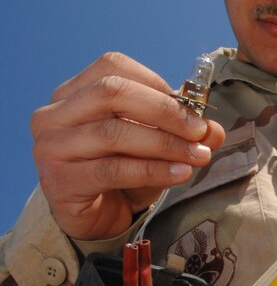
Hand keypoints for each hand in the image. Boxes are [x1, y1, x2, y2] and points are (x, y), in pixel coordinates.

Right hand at [31, 52, 224, 240]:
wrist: (93, 218)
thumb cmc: (121, 172)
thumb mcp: (155, 146)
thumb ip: (182, 132)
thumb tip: (214, 129)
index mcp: (74, 91)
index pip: (114, 67)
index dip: (158, 84)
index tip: (193, 108)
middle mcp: (55, 113)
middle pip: (111, 92)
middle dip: (164, 111)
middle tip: (199, 131)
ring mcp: (52, 146)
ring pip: (114, 133)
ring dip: (164, 143)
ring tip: (197, 156)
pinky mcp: (60, 180)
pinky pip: (113, 169)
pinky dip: (152, 170)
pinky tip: (179, 173)